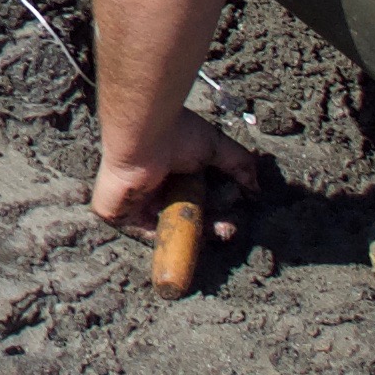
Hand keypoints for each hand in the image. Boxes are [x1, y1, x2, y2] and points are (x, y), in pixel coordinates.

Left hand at [95, 109, 260, 238]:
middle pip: (185, 216)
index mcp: (171, 172)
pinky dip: (167, 239)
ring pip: (170, 227)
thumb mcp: (215, 147)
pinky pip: (143, 233)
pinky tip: (191, 238)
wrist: (144, 137)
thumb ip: (238, 164)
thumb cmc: (176, 135)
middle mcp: (153, 186)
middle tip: (229, 228)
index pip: (197, 198)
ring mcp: (134, 201)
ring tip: (222, 230)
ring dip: (198, 233)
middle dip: (213, 225)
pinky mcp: (117, 213)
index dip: (220, 208)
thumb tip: (256, 190)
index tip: (237, 210)